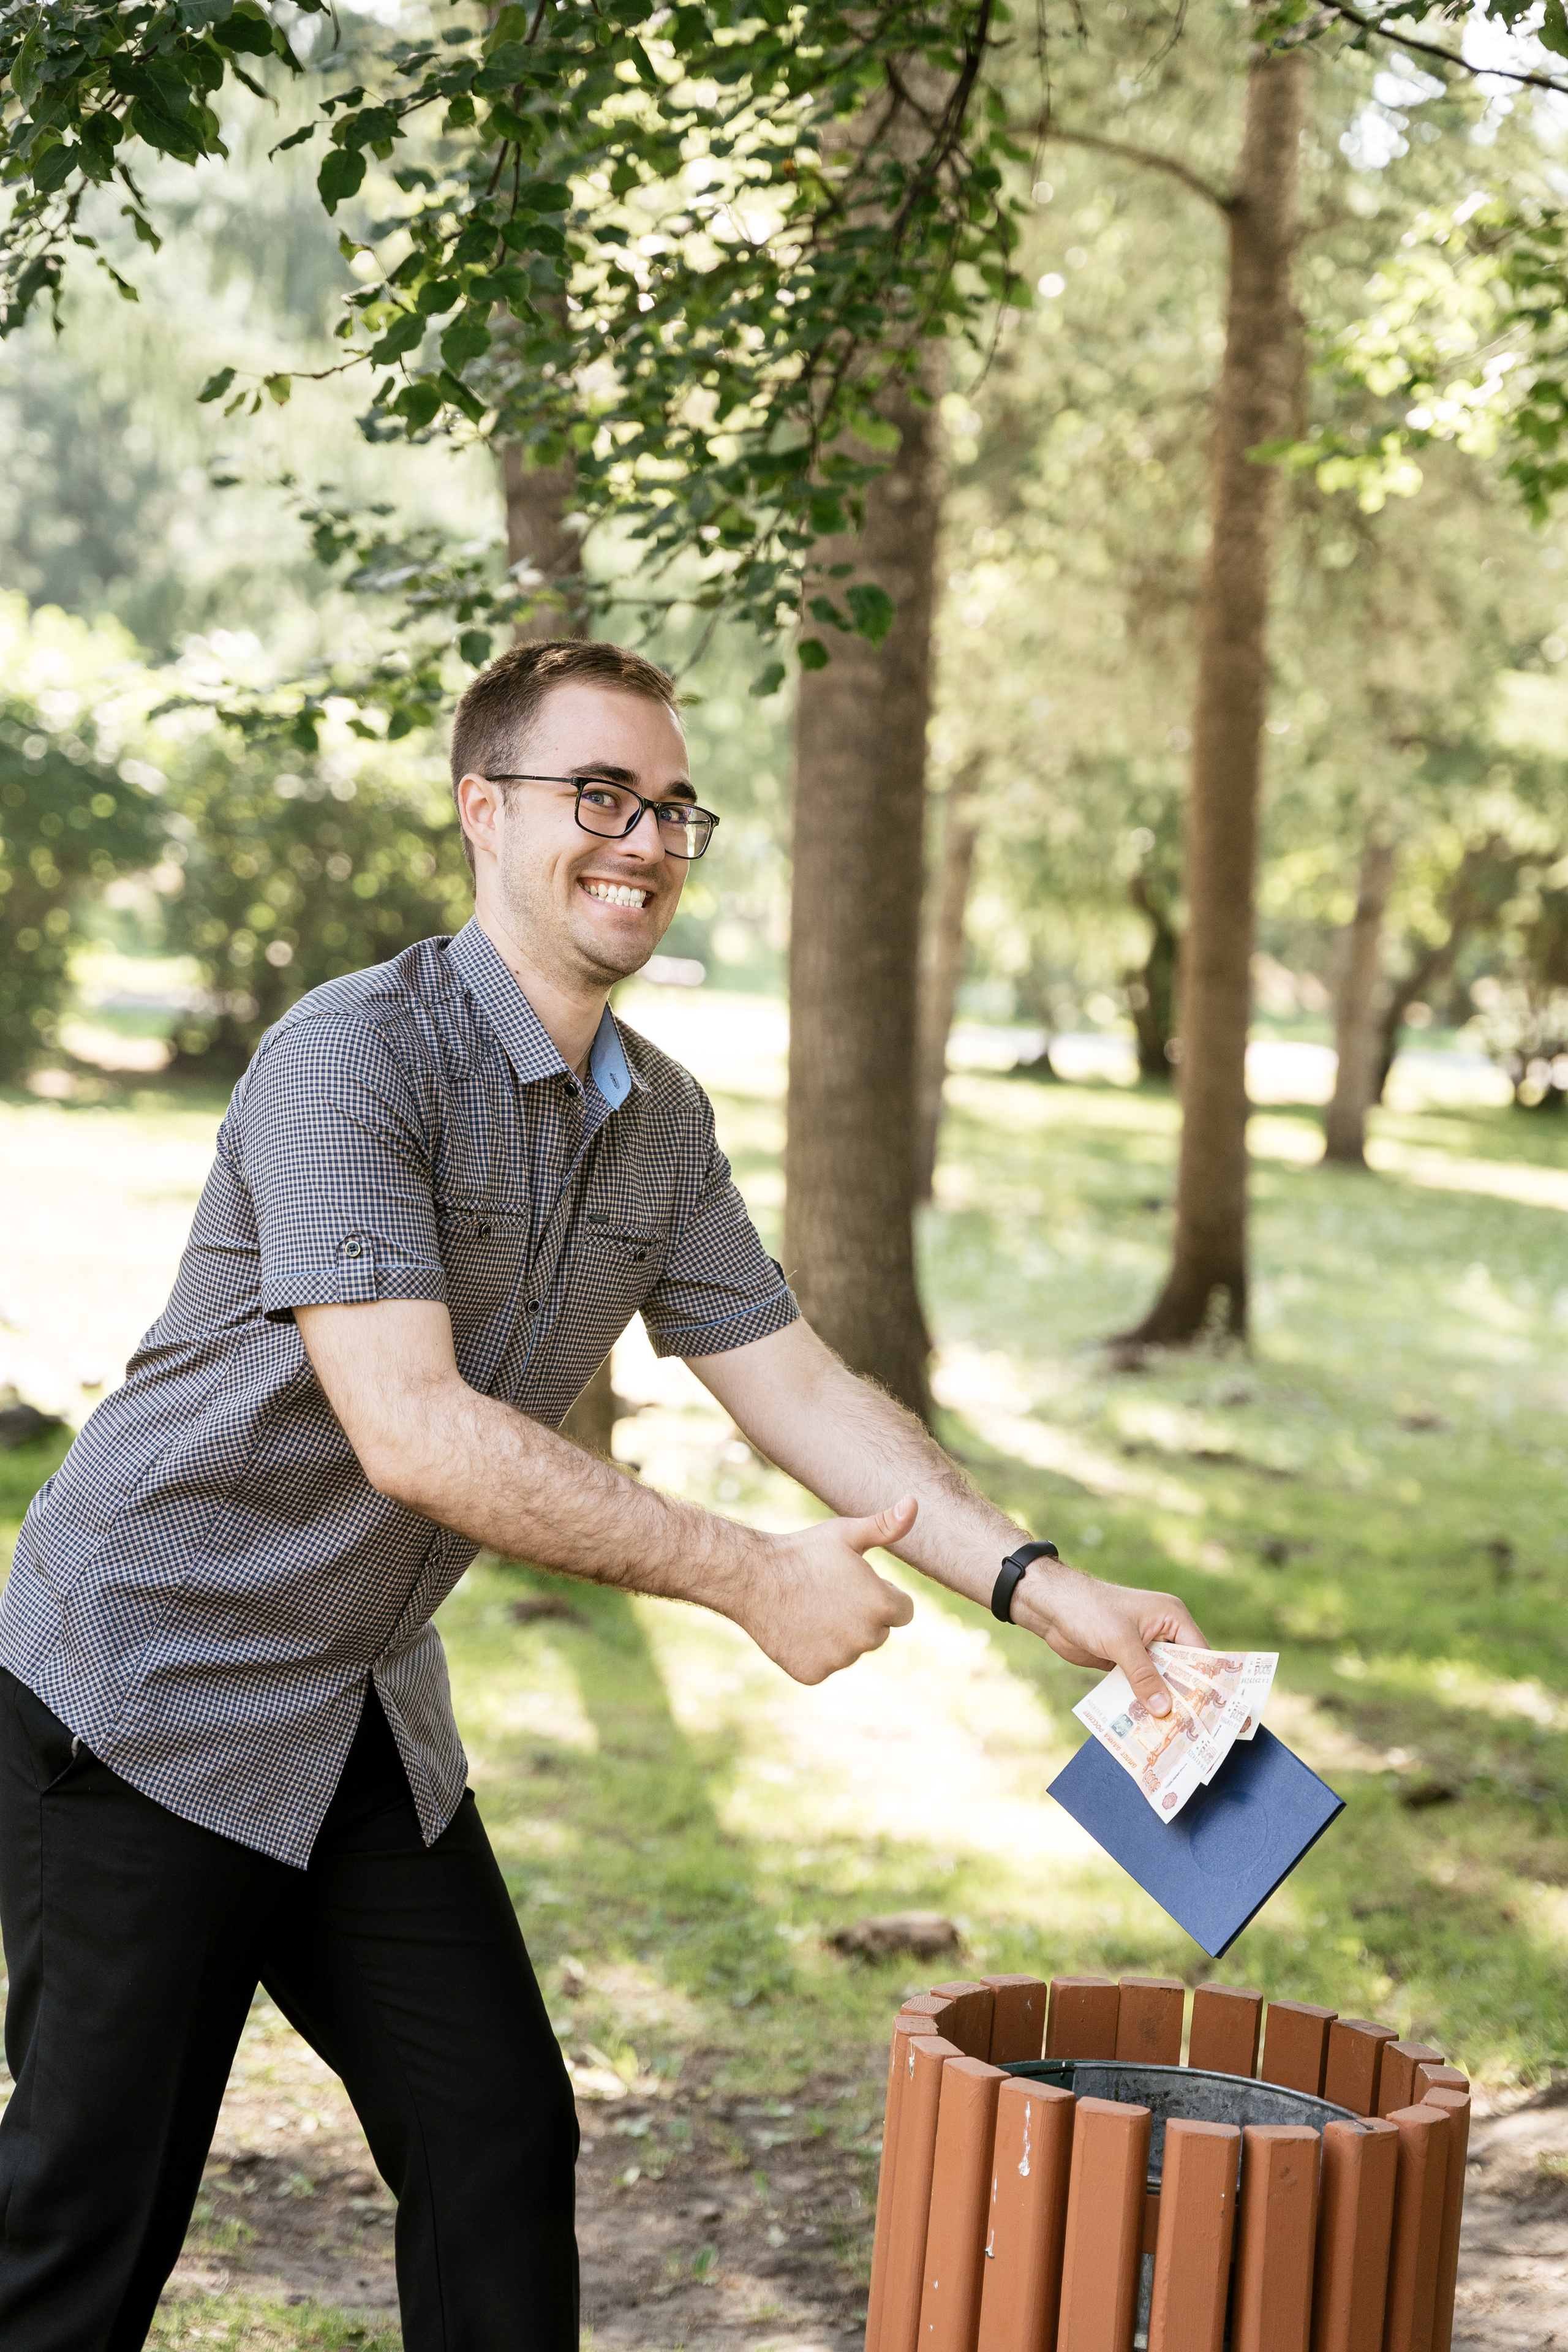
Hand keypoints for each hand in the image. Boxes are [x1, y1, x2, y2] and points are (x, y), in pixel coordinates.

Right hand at [738, 1497, 917, 1684]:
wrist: (753, 1578)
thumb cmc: (803, 1551)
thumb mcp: (847, 1533)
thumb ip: (887, 1525)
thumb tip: (914, 1503)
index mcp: (883, 1605)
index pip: (903, 1611)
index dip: (881, 1594)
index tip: (854, 1582)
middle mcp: (867, 1639)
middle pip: (877, 1631)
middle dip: (861, 1615)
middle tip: (828, 1592)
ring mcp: (839, 1660)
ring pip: (850, 1648)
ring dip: (838, 1634)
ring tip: (810, 1607)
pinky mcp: (814, 1674)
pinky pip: (824, 1663)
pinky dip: (813, 1650)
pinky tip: (796, 1626)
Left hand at [1012, 1557, 1206, 1717]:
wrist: (1051, 1606)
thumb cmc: (1089, 1609)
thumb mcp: (1121, 1642)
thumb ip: (1144, 1676)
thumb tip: (1164, 1710)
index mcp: (1172, 1618)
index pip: (1200, 1654)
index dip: (1207, 1683)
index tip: (1214, 1714)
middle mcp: (1163, 1633)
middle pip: (1182, 1672)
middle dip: (1184, 1699)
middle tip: (1194, 1733)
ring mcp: (1143, 1649)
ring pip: (1160, 1682)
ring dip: (1161, 1705)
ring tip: (1172, 1737)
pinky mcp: (1125, 1662)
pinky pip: (1140, 1687)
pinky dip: (1142, 1703)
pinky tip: (1144, 1727)